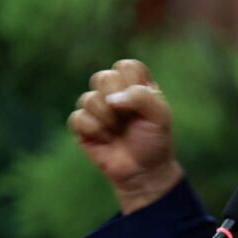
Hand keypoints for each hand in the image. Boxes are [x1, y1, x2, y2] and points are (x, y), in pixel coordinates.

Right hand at [68, 59, 183, 212]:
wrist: (143, 171)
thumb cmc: (153, 141)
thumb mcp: (160, 116)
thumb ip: (142, 97)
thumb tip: (111, 99)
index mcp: (135, 84)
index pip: (126, 66)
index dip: (133, 84)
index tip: (143, 104)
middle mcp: (113, 92)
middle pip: (103, 77)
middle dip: (118, 103)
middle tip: (129, 120)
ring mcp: (95, 107)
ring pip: (88, 98)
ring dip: (108, 120)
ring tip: (118, 132)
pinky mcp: (81, 125)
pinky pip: (77, 118)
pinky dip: (94, 131)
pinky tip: (105, 140)